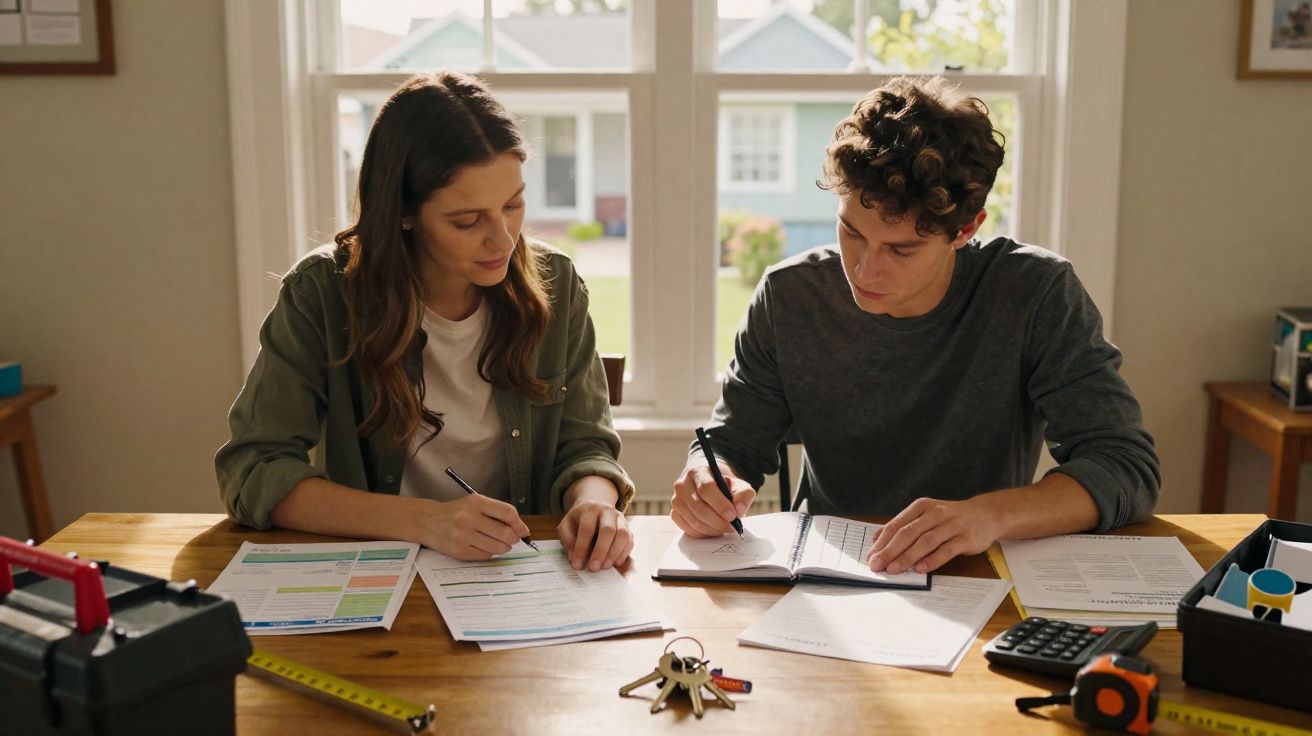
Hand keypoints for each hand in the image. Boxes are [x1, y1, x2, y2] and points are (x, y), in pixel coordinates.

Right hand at [420, 494, 530, 560]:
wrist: (427, 521)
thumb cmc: (455, 512)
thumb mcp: (474, 503)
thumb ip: (495, 512)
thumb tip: (520, 528)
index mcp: (476, 502)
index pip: (507, 512)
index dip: (520, 524)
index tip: (524, 531)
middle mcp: (469, 517)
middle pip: (505, 533)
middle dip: (513, 539)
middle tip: (512, 539)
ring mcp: (463, 535)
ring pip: (497, 547)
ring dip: (504, 548)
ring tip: (500, 544)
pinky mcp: (459, 551)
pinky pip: (485, 555)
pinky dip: (490, 553)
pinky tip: (484, 546)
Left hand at [558, 500, 632, 571]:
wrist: (595, 502)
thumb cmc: (579, 519)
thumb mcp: (566, 525)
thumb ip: (567, 540)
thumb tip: (574, 557)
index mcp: (589, 511)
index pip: (587, 529)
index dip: (582, 549)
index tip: (577, 565)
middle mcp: (606, 512)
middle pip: (608, 530)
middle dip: (601, 551)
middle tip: (594, 568)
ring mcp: (619, 518)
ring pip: (623, 534)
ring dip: (614, 553)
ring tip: (605, 566)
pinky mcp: (627, 526)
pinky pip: (630, 540)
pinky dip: (624, 553)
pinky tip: (615, 562)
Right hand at [670, 457, 756, 537]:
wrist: (708, 483)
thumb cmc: (723, 484)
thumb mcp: (738, 484)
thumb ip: (743, 494)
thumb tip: (739, 510)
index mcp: (698, 472)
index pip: (706, 489)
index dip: (720, 505)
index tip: (733, 516)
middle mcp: (682, 485)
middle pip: (699, 508)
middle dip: (718, 522)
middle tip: (732, 527)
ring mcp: (676, 500)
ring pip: (694, 521)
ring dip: (712, 529)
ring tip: (725, 528)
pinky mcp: (675, 513)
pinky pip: (688, 529)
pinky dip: (703, 533)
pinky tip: (713, 529)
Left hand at [867, 496, 1003, 574]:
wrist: (987, 514)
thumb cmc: (951, 517)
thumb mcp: (926, 514)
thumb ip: (904, 525)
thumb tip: (877, 539)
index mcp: (922, 507)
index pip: (897, 524)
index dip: (883, 542)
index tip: (871, 556)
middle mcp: (936, 513)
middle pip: (908, 533)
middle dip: (890, 551)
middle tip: (878, 565)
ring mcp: (952, 525)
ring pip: (925, 542)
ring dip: (907, 557)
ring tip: (894, 569)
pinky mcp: (966, 538)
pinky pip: (946, 550)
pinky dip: (932, 560)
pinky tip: (920, 569)